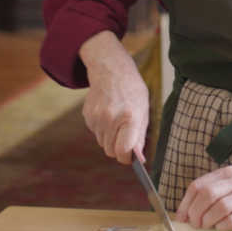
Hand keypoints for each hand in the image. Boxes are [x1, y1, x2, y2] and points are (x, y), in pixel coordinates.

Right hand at [78, 31, 148, 164]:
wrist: (111, 71)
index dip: (127, 158)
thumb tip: (138, 159)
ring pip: (103, 143)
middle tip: (126, 138)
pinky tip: (108, 115)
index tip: (131, 158)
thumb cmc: (132, 92)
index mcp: (129, 117)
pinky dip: (103, 130)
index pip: (123, 150)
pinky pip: (96, 133)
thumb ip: (140, 137)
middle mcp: (111, 118)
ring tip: (118, 121)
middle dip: (119, 150)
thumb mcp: (143, 111)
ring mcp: (97, 117)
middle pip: (111, 151)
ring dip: (110, 139)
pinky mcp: (87, 116)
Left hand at [175, 166, 231, 229]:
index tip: (181, 217)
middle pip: (207, 195)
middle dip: (195, 212)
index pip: (198, 185)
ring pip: (219, 207)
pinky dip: (222, 226)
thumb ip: (214, 190)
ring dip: (207, 220)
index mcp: (226, 173)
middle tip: (194, 224)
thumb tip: (189, 210)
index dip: (186, 203)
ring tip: (206, 226)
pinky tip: (220, 228)